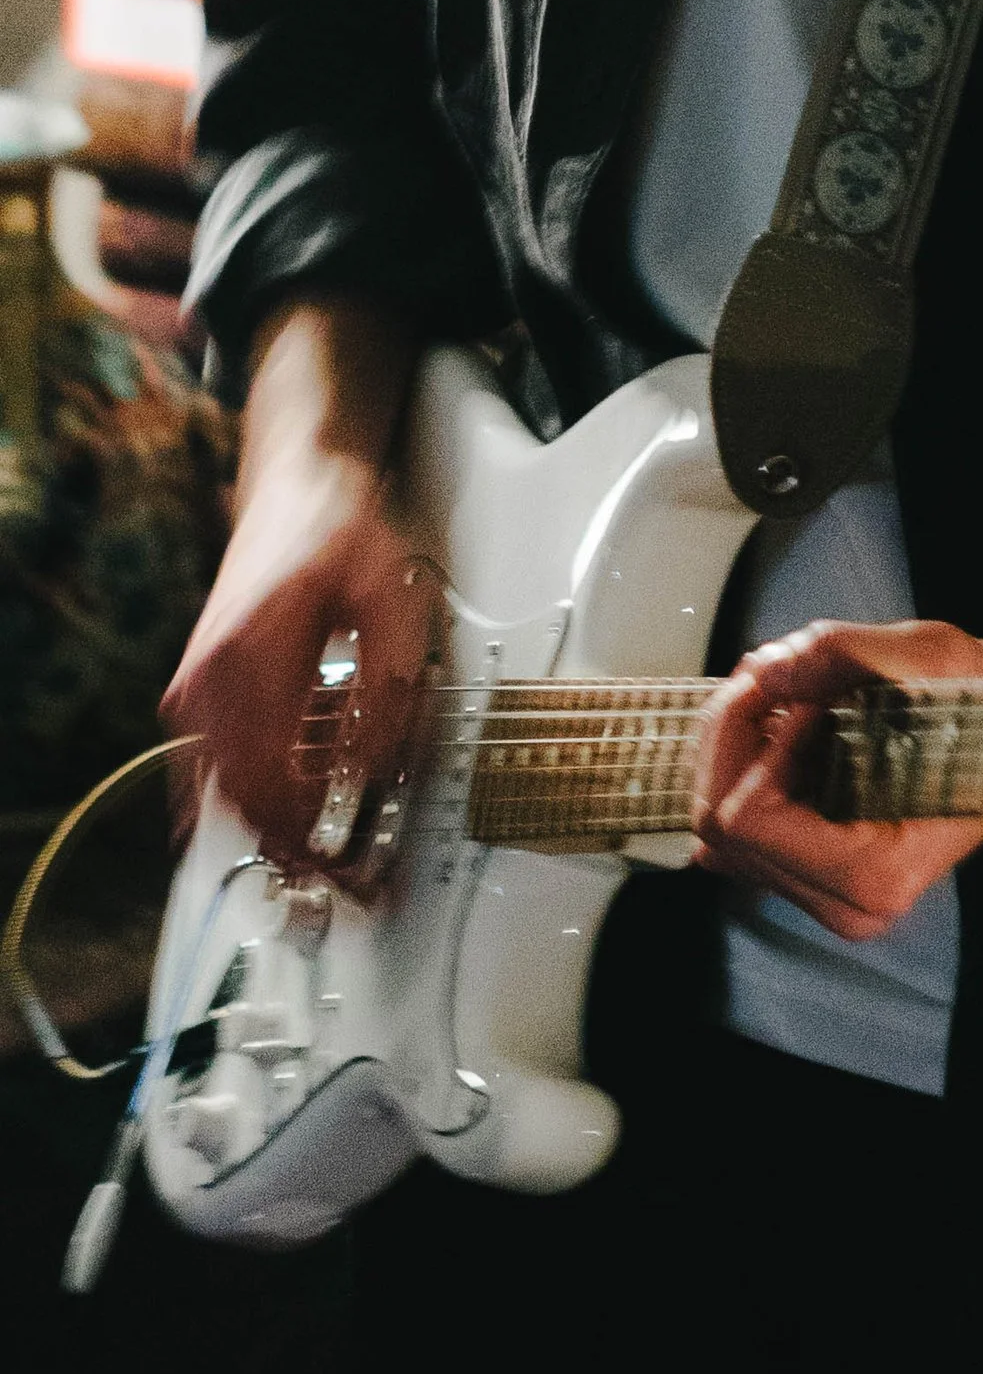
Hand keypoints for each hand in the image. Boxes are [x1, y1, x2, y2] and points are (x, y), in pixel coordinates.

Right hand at [162, 296, 427, 864]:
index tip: (354, 869)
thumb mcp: (394, 600)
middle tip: (351, 884)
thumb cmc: (342, 534)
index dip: (310, 838)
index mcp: (249, 657)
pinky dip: (256, 802)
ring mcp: (197, 690)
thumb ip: (390, 686)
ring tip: (334, 861)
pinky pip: (216, 772)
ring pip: (224, 794)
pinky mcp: (202, 694)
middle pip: (240, 801)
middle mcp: (208, 682)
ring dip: (276, 833)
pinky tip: (294, 823)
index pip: (269, 782)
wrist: (299, 489)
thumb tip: (383, 765)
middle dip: (295, 850)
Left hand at [692, 617, 982, 940]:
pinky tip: (794, 737)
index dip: (763, 742)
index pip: (746, 818)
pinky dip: (748, 771)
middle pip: (717, 825)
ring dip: (740, 750)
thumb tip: (762, 671)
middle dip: (737, 736)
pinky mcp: (811, 881)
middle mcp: (846, 905)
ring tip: (799, 707)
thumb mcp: (935, 655)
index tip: (816, 701)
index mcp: (874, 873)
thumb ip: (843, 654)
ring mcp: (824, 899)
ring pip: (715, 828)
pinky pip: (735, 830)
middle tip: (789, 684)